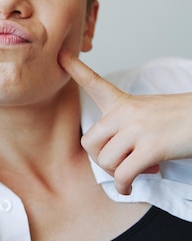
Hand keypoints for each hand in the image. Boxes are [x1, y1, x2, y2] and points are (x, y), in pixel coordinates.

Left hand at [59, 50, 191, 193]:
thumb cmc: (180, 120)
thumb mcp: (147, 113)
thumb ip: (124, 127)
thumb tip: (112, 159)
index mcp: (124, 102)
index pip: (94, 82)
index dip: (76, 68)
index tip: (61, 54)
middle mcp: (126, 113)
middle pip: (89, 142)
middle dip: (101, 160)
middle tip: (119, 163)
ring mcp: (138, 129)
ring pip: (105, 161)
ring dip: (118, 173)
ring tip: (138, 168)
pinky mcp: (150, 147)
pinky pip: (123, 174)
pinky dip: (124, 186)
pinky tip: (130, 187)